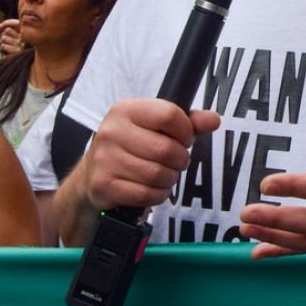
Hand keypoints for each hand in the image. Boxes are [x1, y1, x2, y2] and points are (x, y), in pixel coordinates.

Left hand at [0, 19, 24, 57]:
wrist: (17, 64)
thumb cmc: (13, 50)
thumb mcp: (14, 38)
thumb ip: (10, 30)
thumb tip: (0, 27)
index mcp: (26, 34)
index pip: (17, 23)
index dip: (7, 23)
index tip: (0, 27)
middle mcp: (25, 38)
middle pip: (7, 30)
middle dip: (3, 36)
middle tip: (7, 43)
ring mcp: (20, 45)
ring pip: (4, 38)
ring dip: (2, 43)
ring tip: (7, 49)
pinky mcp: (16, 53)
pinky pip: (3, 46)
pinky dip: (2, 50)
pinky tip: (7, 54)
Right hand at [81, 98, 221, 212]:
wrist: (92, 175)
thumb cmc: (131, 146)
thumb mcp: (155, 126)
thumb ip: (187, 121)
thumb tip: (214, 120)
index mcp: (125, 110)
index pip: (169, 115)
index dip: (185, 130)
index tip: (184, 139)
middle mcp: (112, 132)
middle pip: (166, 149)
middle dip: (180, 159)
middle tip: (176, 162)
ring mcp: (105, 159)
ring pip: (157, 174)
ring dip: (170, 179)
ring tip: (165, 174)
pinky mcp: (104, 185)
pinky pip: (146, 194)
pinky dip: (158, 195)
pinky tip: (154, 188)